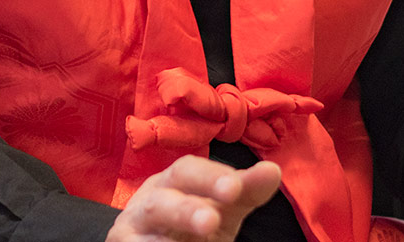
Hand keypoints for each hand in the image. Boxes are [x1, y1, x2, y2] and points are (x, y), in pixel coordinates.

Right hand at [107, 156, 281, 241]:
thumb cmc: (190, 225)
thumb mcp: (221, 208)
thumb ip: (244, 192)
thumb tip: (273, 170)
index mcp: (172, 182)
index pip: (188, 170)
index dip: (210, 176)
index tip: (236, 187)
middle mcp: (148, 202)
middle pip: (161, 201)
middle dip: (186, 209)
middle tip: (212, 221)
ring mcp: (130, 230)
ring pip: (145, 229)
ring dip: (169, 233)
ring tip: (202, 232)